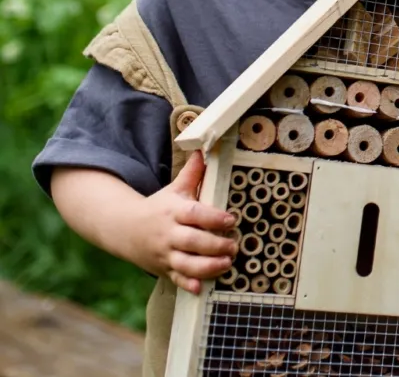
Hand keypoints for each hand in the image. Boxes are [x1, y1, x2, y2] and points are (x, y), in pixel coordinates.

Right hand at [128, 150, 236, 293]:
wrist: (123, 229)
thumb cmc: (158, 207)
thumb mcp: (174, 188)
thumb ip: (192, 173)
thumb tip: (205, 148)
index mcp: (174, 212)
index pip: (195, 214)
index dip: (213, 218)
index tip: (231, 219)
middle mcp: (169, 234)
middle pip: (192, 242)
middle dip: (215, 245)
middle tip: (234, 245)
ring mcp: (165, 254)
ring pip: (186, 264)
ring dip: (207, 267)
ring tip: (227, 264)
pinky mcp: (163, 269)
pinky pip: (175, 280)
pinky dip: (187, 285)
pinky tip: (200, 289)